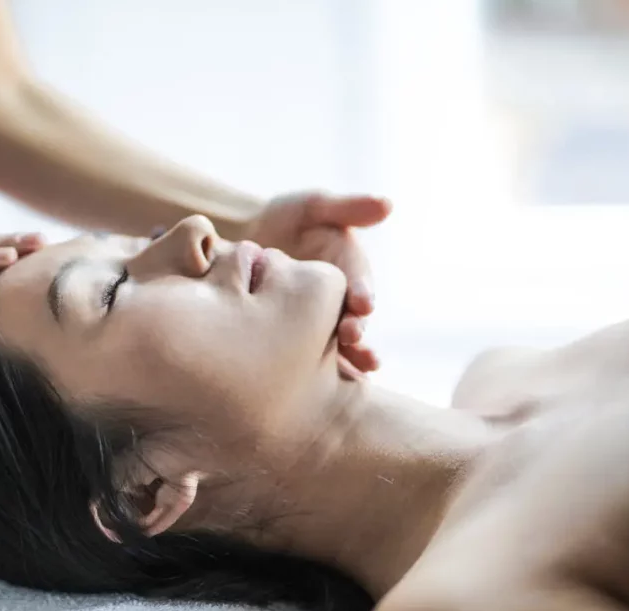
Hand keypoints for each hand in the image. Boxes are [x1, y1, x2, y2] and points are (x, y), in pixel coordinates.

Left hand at [249, 192, 390, 377]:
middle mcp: (339, 304)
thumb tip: (387, 204)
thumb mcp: (312, 208)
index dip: (363, 292)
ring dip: (346, 357)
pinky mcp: (298, 342)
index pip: (360, 284)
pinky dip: (318, 374)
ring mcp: (320, 326)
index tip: (364, 301)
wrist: (241, 245)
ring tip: (351, 365)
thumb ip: (345, 207)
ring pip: (338, 347)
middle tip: (351, 335)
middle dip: (356, 329)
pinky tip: (317, 389)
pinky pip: (311, 361)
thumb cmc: (282, 221)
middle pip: (353, 321)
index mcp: (348, 272)